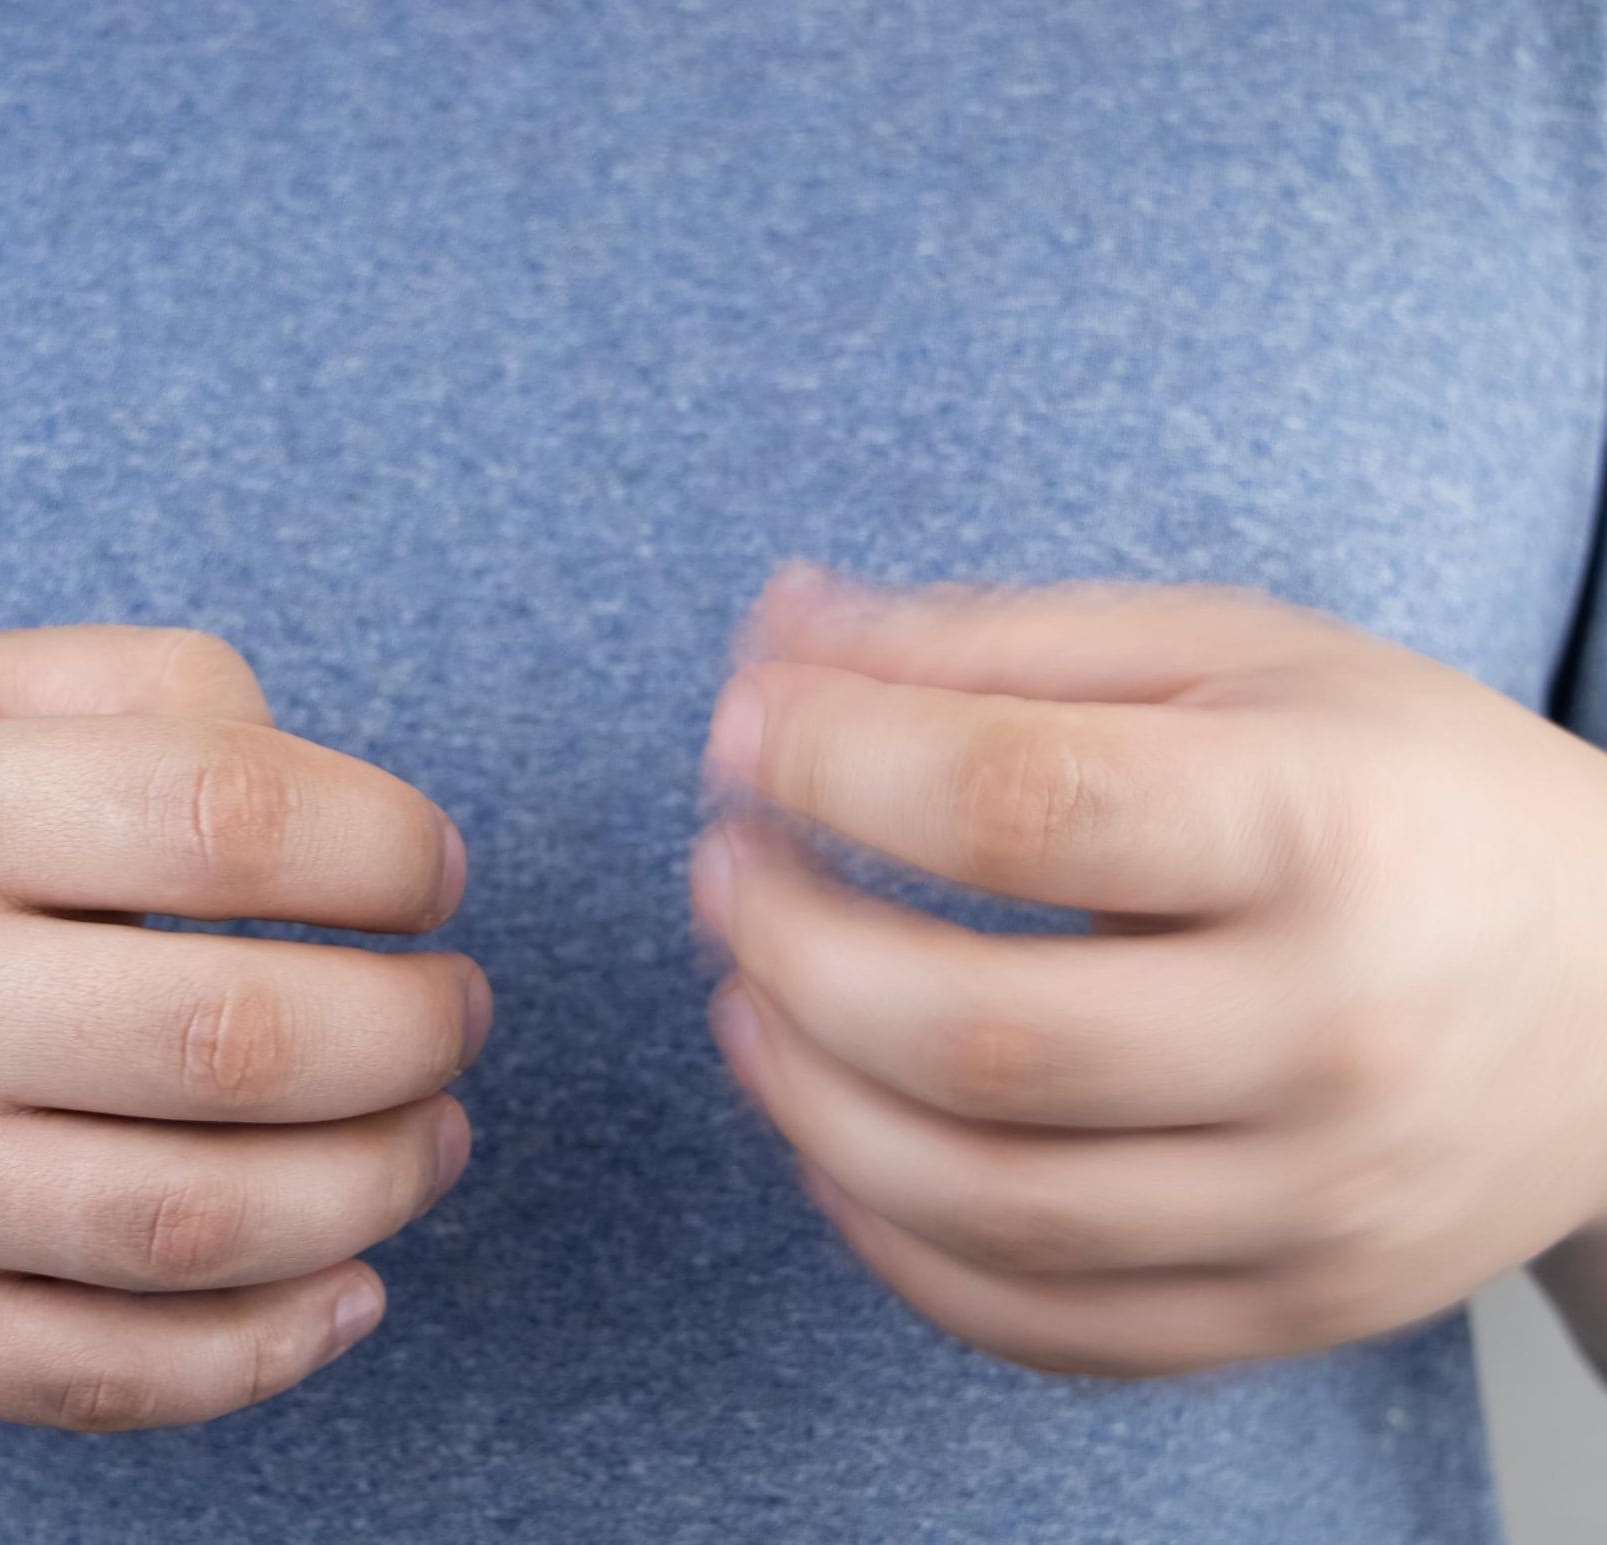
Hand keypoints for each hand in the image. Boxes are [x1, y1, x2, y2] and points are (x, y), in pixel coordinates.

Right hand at [0, 627, 485, 1427]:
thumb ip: (156, 689)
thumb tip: (328, 786)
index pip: (220, 817)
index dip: (381, 847)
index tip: (430, 873)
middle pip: (234, 1038)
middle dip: (411, 1030)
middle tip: (457, 1011)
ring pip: (195, 1223)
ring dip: (378, 1185)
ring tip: (435, 1134)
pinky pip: (109, 1375)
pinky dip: (269, 1350)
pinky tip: (354, 1287)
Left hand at [691, 567, 1606, 1377]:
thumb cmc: (1402, 793)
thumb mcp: (1232, 660)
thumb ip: (996, 645)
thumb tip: (777, 641)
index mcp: (1323, 827)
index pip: (1023, 806)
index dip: (835, 760)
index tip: (748, 728)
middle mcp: (1334, 1033)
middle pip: (985, 1035)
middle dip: (793, 947)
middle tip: (723, 872)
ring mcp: (1319, 1201)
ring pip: (992, 1206)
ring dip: (811, 1102)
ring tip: (748, 1002)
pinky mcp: (1292, 1306)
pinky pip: (1050, 1325)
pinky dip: (897, 1245)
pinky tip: (838, 1140)